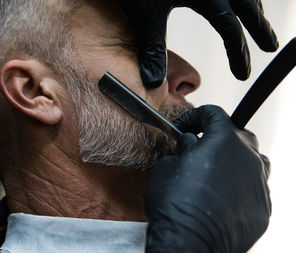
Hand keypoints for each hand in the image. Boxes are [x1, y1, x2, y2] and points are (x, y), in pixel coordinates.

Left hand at [118, 0, 277, 87]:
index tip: (243, 73)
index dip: (239, 54)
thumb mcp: (146, 14)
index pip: (231, 30)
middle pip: (248, 7)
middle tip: (270, 46)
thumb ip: (152, 47)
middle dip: (260, 28)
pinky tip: (232, 0)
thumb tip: (154, 81)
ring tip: (257, 20)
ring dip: (252, 8)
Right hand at [144, 105, 270, 252]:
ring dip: (235, 160)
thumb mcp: (167, 166)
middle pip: (239, 135)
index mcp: (224, 141)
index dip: (194, 117)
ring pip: (253, 161)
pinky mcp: (262, 207)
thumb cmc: (174, 203)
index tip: (183, 128)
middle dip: (218, 137)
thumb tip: (190, 145)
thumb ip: (183, 149)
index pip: (214, 114)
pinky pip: (254, 187)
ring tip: (215, 172)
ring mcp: (260, 183)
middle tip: (198, 150)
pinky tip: (221, 197)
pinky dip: (239, 186)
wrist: (188, 242)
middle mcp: (249, 158)